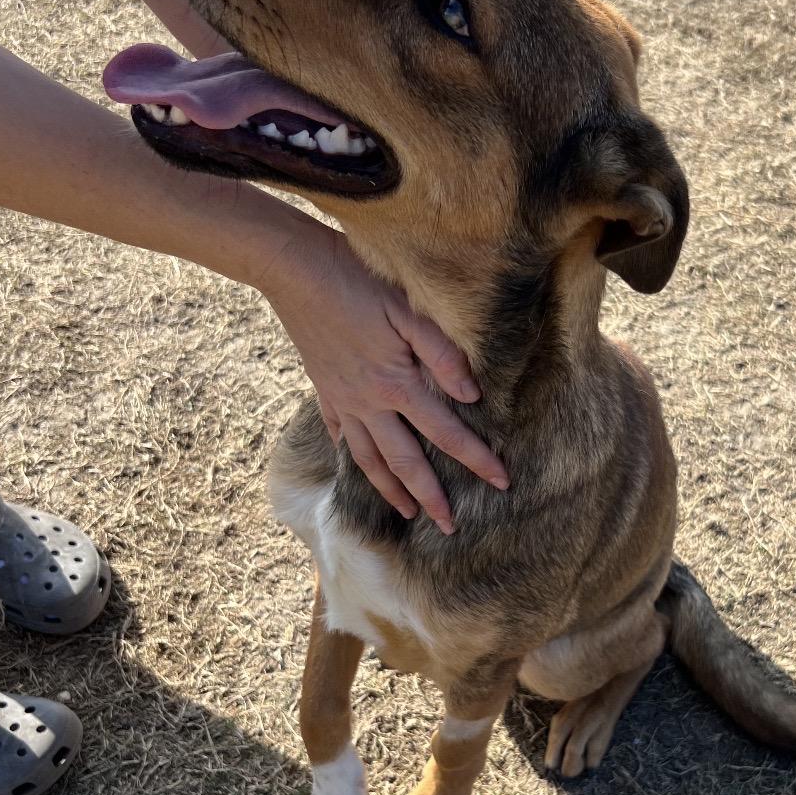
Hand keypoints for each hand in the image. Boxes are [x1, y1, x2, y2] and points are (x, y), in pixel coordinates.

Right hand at [260, 221, 507, 532]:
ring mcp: (342, 399)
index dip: (476, 459)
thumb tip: (472, 394)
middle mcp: (368, 402)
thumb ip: (442, 353)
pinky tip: (359, 467)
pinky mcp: (324, 388)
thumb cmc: (358, 280)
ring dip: (390, 490)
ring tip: (407, 514)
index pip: (446, 432)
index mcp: (395, 384)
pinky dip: (351, 455)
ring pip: (369, 458)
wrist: (293, 268)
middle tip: (450, 526)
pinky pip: (341, 432)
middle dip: (431, 497)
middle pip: (405, 462)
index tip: (501, 482)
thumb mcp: (408, 309)